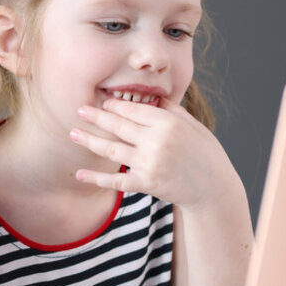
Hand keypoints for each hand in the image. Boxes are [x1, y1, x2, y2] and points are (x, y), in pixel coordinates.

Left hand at [70, 99, 241, 210]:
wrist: (214, 189)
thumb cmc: (205, 153)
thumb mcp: (193, 125)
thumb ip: (171, 110)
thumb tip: (151, 96)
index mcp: (169, 123)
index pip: (134, 110)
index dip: (115, 105)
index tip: (102, 102)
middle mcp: (157, 141)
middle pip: (118, 126)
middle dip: (96, 117)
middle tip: (78, 110)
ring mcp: (150, 163)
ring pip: (112, 149)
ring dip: (89, 141)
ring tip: (72, 133)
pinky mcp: (146, 183)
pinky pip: (116, 180)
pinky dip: (97, 178)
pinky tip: (79, 174)